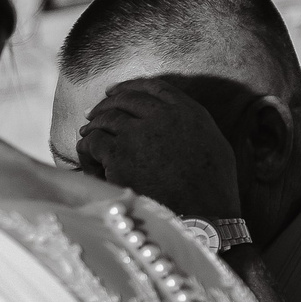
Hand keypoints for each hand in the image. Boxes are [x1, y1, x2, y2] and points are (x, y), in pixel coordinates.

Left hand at [77, 77, 243, 222]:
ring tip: (87, 135)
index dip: (128, 87)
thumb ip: (191, 123)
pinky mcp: (118, 155)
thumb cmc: (212, 189)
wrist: (203, 215)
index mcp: (187, 111)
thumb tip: (174, 116)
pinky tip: (88, 157)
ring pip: (104, 120)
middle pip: (124, 100)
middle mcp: (162, 116)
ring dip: (93, 127)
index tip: (113, 92)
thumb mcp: (214, 144)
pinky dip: (87, 148)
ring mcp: (138, 134)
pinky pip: (92, 142)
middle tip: (93, 114)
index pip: (152, 86)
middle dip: (105, 105)